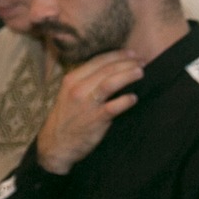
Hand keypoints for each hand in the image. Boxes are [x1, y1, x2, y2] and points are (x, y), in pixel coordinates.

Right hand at [35, 50, 143, 174]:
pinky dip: (125, 101)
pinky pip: (113, 107)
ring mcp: (86, 104)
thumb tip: (112, 69)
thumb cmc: (67, 118)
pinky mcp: (95, 120)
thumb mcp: (70, 94)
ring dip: (127, 75)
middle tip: (143, 62)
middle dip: (127, 63)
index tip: (133, 54)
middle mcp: (78, 89)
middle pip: (107, 69)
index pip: (98, 60)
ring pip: (110, 83)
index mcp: (72, 79)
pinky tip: (134, 98)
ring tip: (141, 72)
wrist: (56, 145)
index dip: (118, 55)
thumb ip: (86, 81)